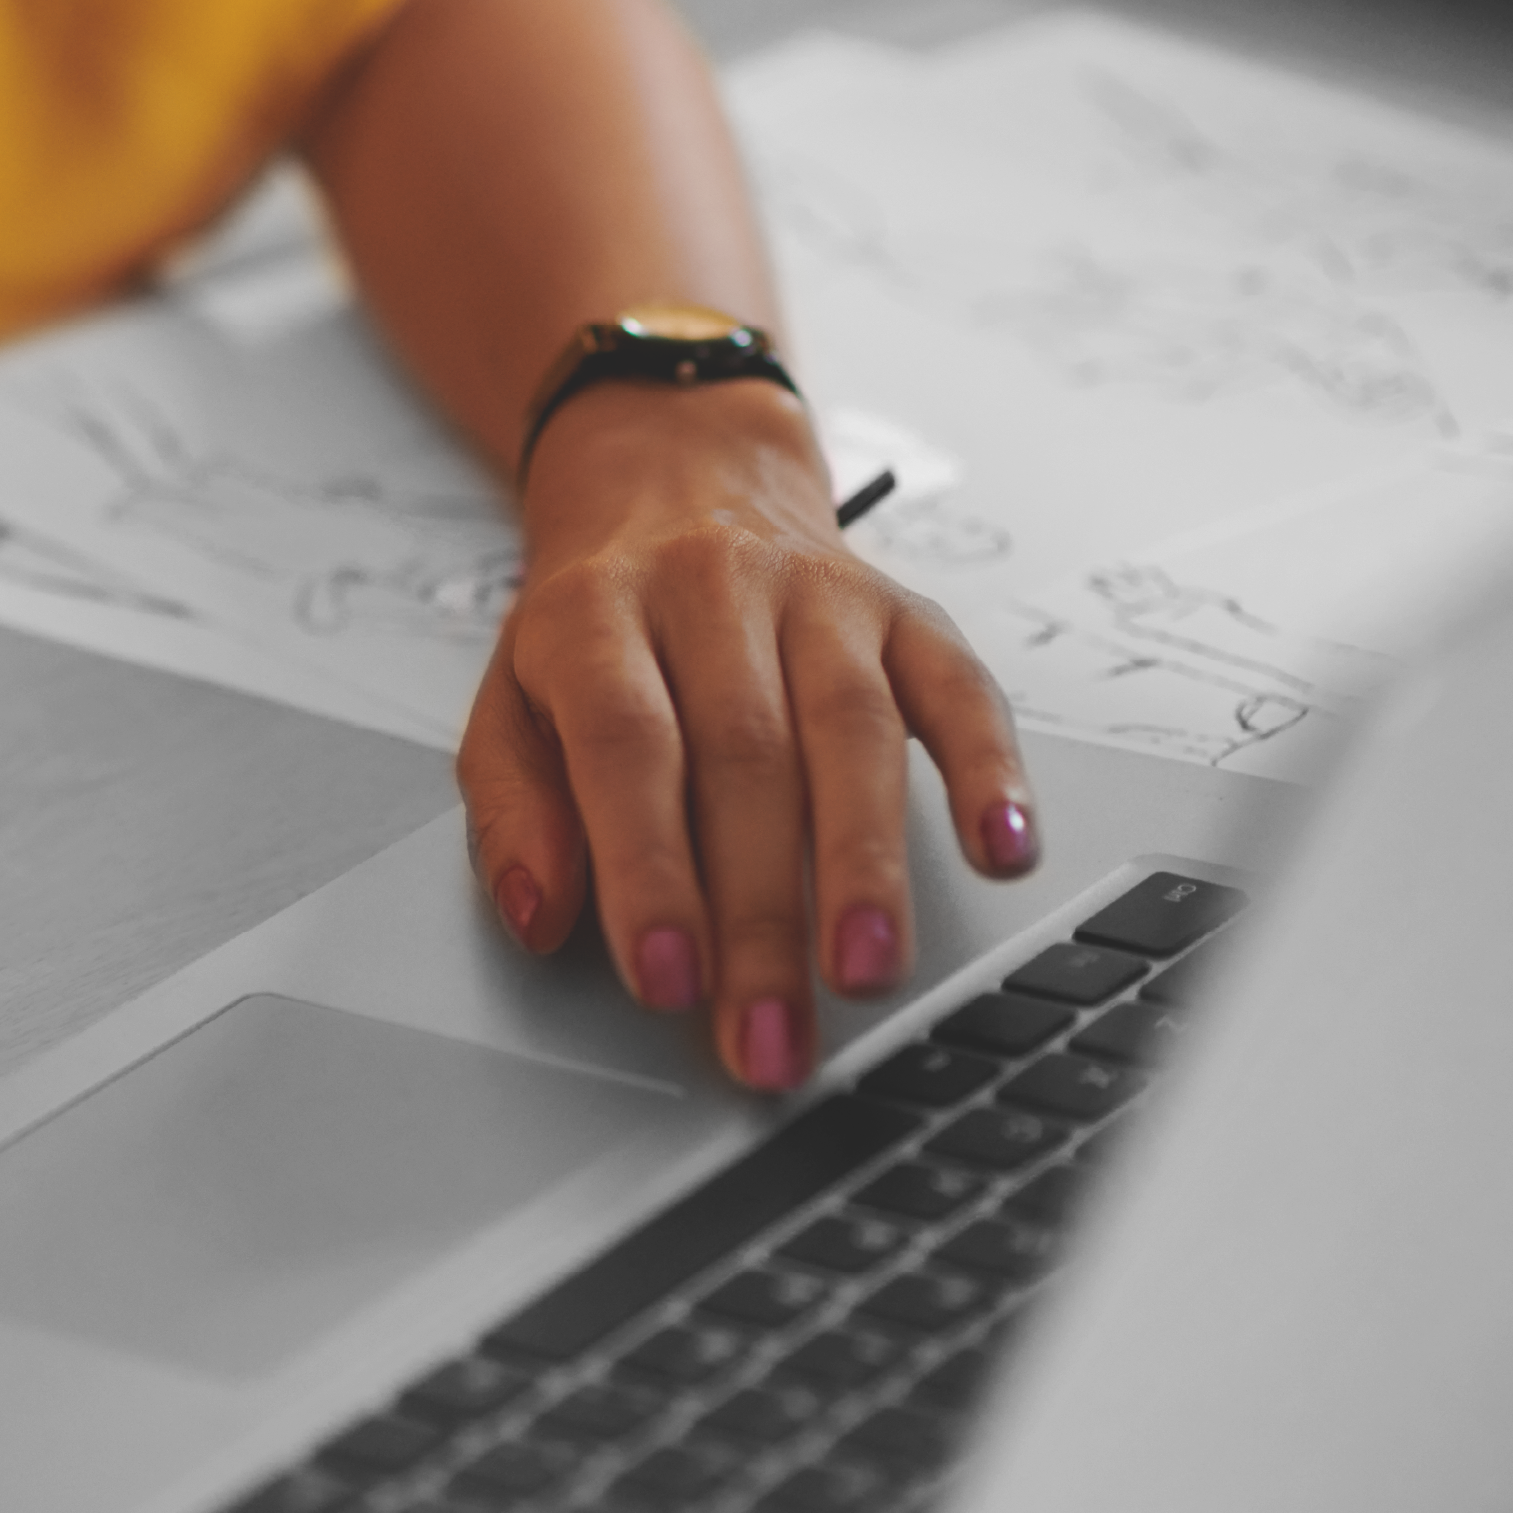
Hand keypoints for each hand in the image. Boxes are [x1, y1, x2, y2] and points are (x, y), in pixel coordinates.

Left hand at [457, 382, 1036, 1088]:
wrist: (671, 477)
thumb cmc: (593, 626)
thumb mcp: (510, 701)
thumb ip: (513, 811)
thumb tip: (538, 917)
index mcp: (595, 616)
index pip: (627, 747)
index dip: (647, 868)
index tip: (666, 979)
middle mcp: (710, 591)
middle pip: (745, 760)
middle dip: (758, 916)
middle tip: (767, 1035)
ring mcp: (818, 595)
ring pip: (853, 730)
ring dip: (865, 863)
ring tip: (868, 972)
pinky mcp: (905, 609)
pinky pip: (957, 685)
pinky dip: (988, 769)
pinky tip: (1002, 849)